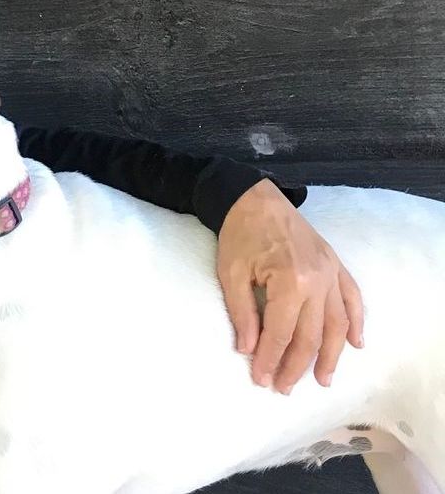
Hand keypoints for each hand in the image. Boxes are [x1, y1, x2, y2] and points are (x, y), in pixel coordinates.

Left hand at [217, 179, 363, 393]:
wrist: (255, 200)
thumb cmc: (239, 236)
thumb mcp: (231, 275)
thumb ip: (242, 314)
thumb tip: (248, 350)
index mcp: (290, 281)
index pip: (281, 333)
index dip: (269, 359)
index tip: (260, 380)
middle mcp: (317, 280)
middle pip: (311, 335)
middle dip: (296, 365)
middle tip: (284, 387)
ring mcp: (331, 272)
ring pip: (338, 323)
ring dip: (331, 354)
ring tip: (322, 379)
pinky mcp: (336, 265)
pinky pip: (353, 298)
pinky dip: (356, 322)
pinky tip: (354, 344)